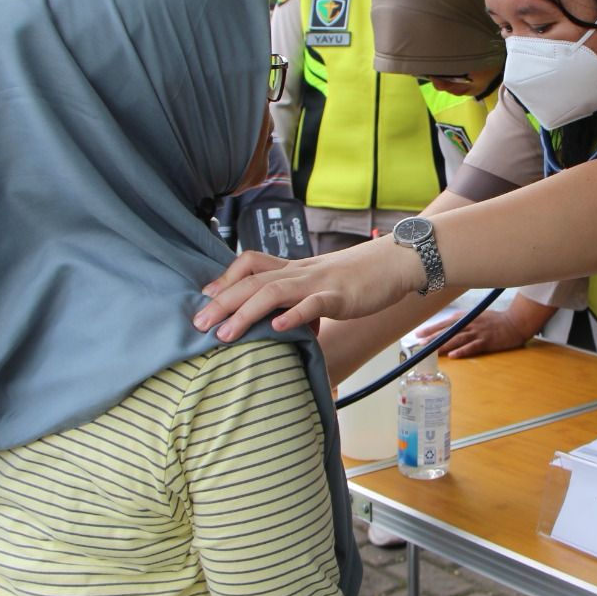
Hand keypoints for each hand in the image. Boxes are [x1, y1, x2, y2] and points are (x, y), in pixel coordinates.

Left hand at [192, 241, 424, 340]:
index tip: (205, 296)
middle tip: (198, 324)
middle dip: (222, 302)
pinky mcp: (341, 295)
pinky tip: (277, 329)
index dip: (225, 277)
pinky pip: (314, 304)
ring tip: (224, 335)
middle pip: (252, 281)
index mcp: (296, 268)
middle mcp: (301, 272)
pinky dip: (293, 316)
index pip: (251, 264)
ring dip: (245, 312)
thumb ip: (303, 299)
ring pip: (274, 292)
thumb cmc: (363, 276)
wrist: (399, 260)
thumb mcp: (325, 283)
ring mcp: (320, 282)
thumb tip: (284, 322)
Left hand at [415, 308, 534, 357]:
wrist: (514, 322)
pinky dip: (462, 351)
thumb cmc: (494, 321)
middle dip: (433, 337)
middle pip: (448, 331)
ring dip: (443, 345)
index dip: (431, 328)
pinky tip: (453, 355)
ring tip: (432, 351)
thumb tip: (446, 330)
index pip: (444, 323)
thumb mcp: (476, 317)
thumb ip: (462, 322)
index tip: (418, 334)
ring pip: (457, 339)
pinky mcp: (486, 341)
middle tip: (420, 344)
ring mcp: (478, 332)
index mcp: (465, 317)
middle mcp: (469, 323)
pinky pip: (472, 347)